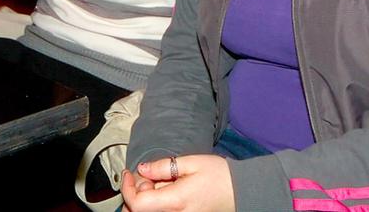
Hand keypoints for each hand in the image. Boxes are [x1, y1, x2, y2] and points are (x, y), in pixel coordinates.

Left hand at [120, 155, 234, 211]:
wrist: (241, 193)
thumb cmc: (219, 176)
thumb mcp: (191, 163)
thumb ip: (163, 167)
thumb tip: (141, 169)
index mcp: (176, 202)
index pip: (138, 204)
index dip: (127, 188)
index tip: (129, 173)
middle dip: (135, 193)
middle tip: (147, 176)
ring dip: (144, 200)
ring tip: (157, 183)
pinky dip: (155, 205)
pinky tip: (164, 192)